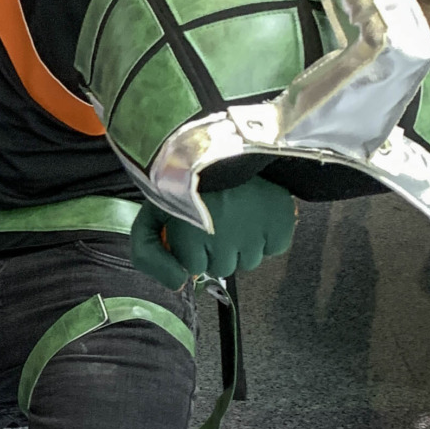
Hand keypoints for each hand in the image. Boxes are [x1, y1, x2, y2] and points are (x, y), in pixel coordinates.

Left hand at [131, 176, 295, 288]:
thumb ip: (148, 256)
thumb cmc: (184, 181)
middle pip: (224, 267)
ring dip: (243, 242)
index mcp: (188, 239)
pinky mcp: (280, 223)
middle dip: (218, 248)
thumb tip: (179, 284)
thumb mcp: (150, 216)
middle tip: (216, 217)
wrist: (220, 144)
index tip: (192, 224)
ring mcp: (254, 234)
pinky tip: (256, 213)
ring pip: (250, 261)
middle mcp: (223, 241)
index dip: (193, 248)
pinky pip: (275, 247)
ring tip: (236, 212)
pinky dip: (268, 234)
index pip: (195, 268)